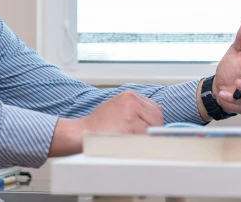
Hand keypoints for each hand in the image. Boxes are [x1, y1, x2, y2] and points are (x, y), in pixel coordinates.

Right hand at [48, 91, 163, 156]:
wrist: (83, 132)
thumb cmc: (98, 123)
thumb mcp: (117, 106)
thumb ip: (135, 108)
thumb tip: (152, 117)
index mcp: (129, 95)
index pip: (155, 108)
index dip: (153, 121)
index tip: (149, 129)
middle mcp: (131, 102)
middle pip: (158, 118)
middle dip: (153, 129)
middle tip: (142, 137)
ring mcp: (131, 115)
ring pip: (154, 129)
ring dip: (148, 137)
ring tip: (135, 139)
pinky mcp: (130, 129)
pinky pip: (146, 138)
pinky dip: (144, 143)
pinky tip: (133, 144)